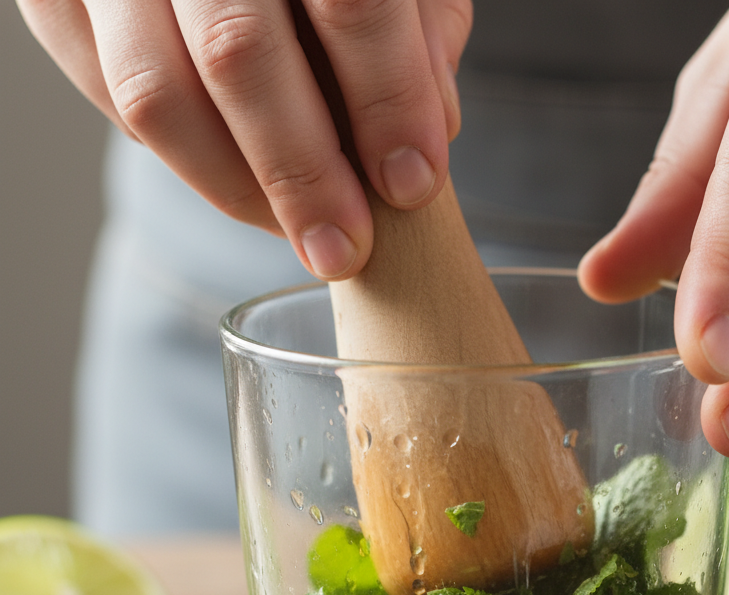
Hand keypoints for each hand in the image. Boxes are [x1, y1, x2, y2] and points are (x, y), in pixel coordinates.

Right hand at [17, 0, 471, 279]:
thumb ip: (419, 33)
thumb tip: (428, 129)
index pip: (350, 2)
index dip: (388, 101)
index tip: (412, 185)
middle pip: (238, 54)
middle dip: (302, 173)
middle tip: (345, 248)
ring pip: (156, 95)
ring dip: (237, 189)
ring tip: (297, 231)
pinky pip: (113, 101)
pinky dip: (185, 160)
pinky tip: (242, 180)